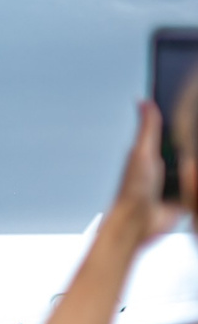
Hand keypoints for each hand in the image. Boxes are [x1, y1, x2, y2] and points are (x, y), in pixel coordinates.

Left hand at [109, 99, 189, 245]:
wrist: (139, 223)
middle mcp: (167, 163)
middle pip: (192, 146)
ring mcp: (178, 179)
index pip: (177, 130)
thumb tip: (143, 101)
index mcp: (154, 150)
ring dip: (197, 166)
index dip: (189, 120)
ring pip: (197, 164)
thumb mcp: (142, 153)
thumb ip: (147, 129)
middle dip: (197, 142)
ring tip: (191, 168)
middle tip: (194, 145)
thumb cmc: (132, 189)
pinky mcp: (188, 195)